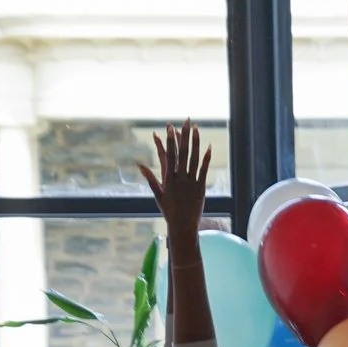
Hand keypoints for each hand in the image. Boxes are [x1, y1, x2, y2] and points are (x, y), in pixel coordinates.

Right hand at [138, 121, 211, 236]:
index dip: (169, 140)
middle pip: (182, 152)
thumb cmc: (168, 211)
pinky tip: (208, 146)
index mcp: (168, 178)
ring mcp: (191, 182)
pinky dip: (206, 158)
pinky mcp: (201, 187)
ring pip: (193, 158)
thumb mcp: (157, 194)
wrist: (182, 226)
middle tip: (186, 121)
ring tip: (196, 128)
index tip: (170, 128)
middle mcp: (180, 178)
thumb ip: (149, 178)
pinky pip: (204, 170)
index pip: (169, 155)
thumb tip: (139, 165)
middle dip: (184, 136)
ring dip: (195, 142)